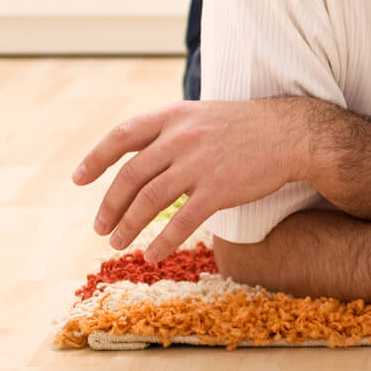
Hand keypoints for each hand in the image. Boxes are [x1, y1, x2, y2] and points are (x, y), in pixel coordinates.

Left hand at [73, 99, 321, 260]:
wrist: (292, 134)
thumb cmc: (246, 127)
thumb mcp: (201, 116)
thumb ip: (169, 131)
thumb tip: (136, 157)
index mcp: (173, 116)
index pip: (120, 136)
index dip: (95, 159)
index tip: (78, 180)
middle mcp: (180, 138)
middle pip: (130, 176)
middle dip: (109, 205)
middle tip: (100, 227)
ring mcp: (198, 164)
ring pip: (149, 201)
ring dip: (128, 226)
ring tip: (117, 243)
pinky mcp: (218, 189)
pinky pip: (181, 221)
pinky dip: (162, 241)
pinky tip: (152, 255)